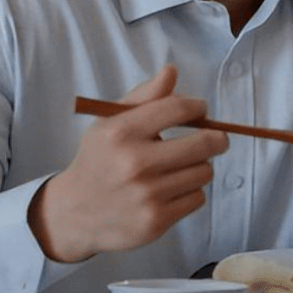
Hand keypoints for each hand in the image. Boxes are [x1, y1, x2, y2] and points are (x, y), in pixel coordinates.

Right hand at [28, 65, 228, 262]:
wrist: (76, 213)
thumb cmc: (99, 160)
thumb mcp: (111, 123)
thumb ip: (144, 96)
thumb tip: (172, 72)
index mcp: (121, 132)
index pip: (177, 108)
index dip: (197, 107)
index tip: (201, 110)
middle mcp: (134, 163)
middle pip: (204, 143)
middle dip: (216, 138)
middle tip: (215, 138)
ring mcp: (147, 195)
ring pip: (204, 172)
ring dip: (200, 167)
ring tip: (183, 166)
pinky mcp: (156, 221)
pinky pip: (197, 198)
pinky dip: (191, 192)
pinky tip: (173, 189)